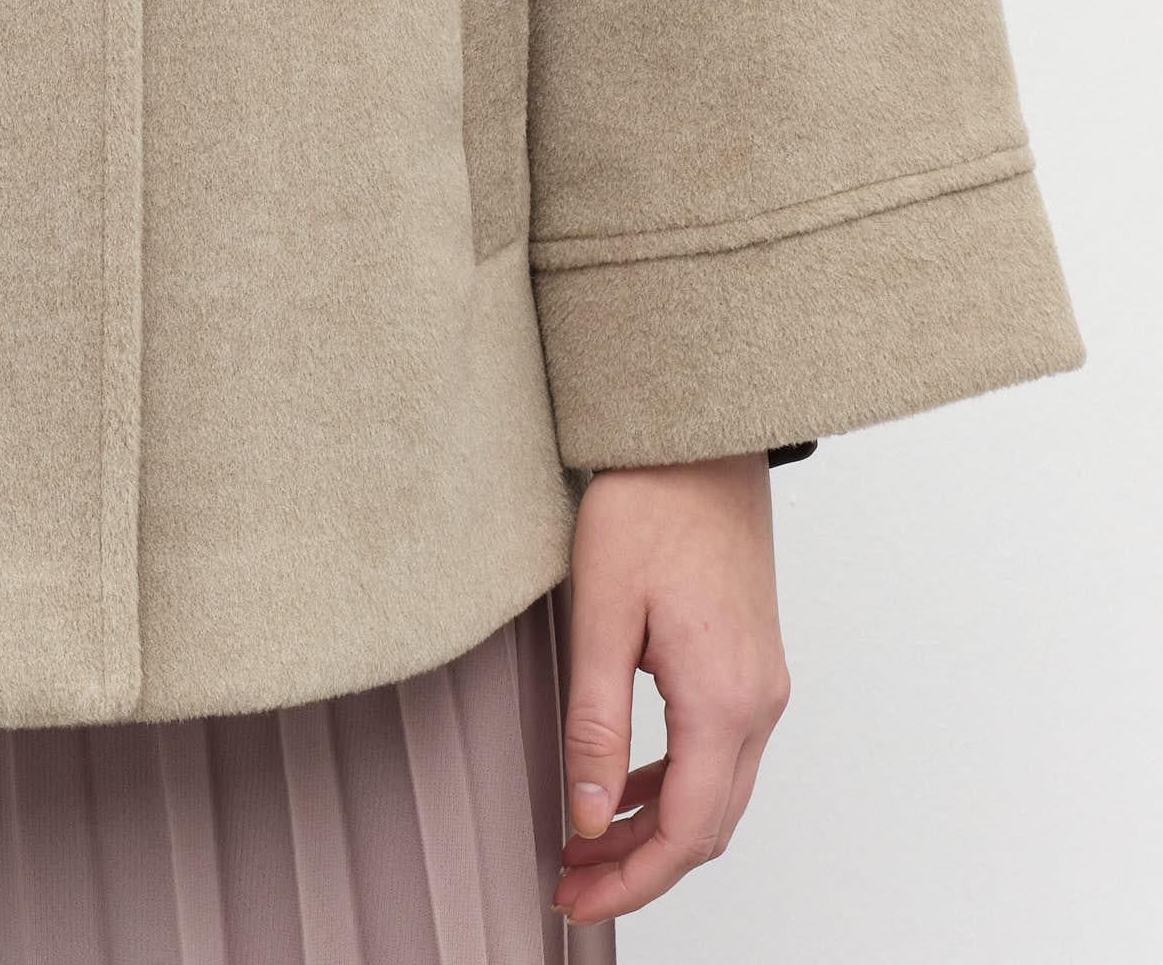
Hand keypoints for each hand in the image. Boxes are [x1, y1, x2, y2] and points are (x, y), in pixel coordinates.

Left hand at [554, 453, 790, 925]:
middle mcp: (758, 701)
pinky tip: (625, 782)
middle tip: (571, 881)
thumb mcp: (601, 612)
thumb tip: (588, 816)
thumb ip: (596, 723)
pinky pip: (721, 753)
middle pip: (708, 827)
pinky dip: (674, 784)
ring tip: (586, 840)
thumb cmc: (648, 504)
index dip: (631, 880)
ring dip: (657, 828)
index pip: (686, 832)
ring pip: (718, 794)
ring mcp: (763, 683)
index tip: (574, 898)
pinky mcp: (751, 662)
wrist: (698, 437)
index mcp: (723, 698)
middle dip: (641, 867)